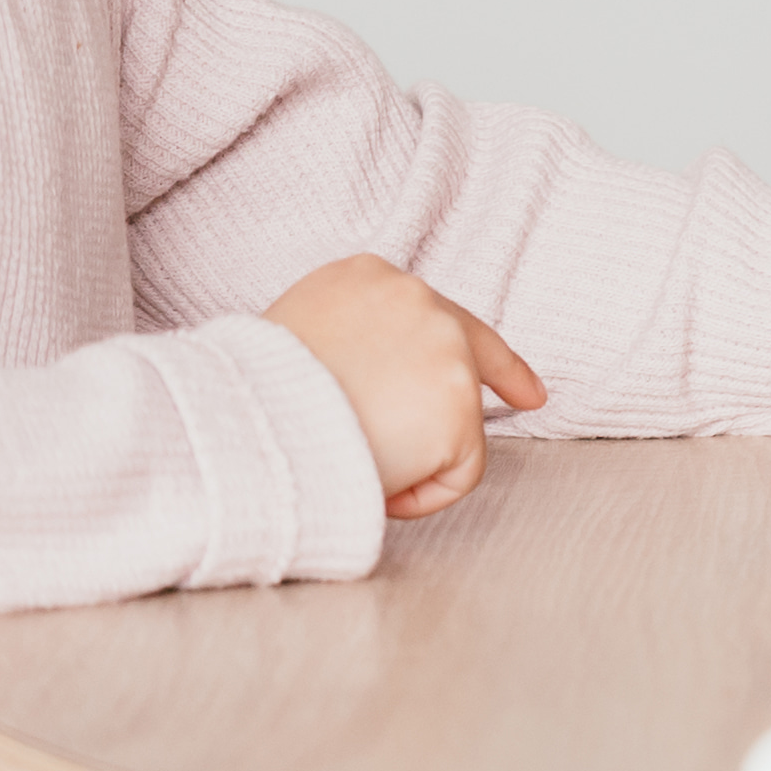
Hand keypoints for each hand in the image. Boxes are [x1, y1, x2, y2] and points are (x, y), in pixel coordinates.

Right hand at [267, 255, 544, 520]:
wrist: (240, 425)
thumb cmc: (244, 400)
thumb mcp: (291, 342)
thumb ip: (342, 348)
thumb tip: (367, 387)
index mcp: (364, 277)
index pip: (435, 310)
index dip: (483, 348)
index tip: (525, 377)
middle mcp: (416, 298)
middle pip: (468, 348)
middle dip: (501, 376)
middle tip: (530, 398)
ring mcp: (444, 348)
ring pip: (452, 423)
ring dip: (414, 455)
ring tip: (352, 464)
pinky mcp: (458, 406)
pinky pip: (455, 471)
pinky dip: (421, 493)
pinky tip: (377, 487)